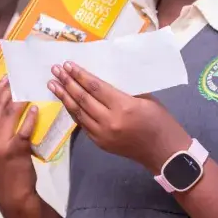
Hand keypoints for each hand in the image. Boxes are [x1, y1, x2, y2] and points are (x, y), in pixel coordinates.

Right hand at [0, 77, 39, 207]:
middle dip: (6, 88)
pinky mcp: (15, 150)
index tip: (4, 78)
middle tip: (18, 77)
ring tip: (28, 88)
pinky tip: (35, 108)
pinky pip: (24, 128)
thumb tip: (3, 104)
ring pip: (9, 113)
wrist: (12, 195)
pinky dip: (30, 116)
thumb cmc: (2, 170)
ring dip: (19, 98)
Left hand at [49, 62, 190, 171]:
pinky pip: (83, 124)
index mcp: (123, 106)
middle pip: (83, 99)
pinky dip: (74, 112)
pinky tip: (66, 102)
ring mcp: (103, 135)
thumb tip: (103, 80)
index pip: (95, 87)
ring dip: (65, 97)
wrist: (164, 152)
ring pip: (78, 113)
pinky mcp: (100, 143)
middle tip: (55, 71)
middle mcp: (109, 121)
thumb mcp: (146, 99)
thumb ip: (124, 91)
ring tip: (53, 84)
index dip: (80, 75)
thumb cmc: (160, 121)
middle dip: (67, 83)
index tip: (68, 65)